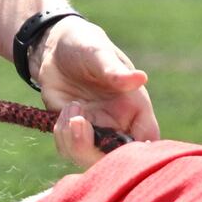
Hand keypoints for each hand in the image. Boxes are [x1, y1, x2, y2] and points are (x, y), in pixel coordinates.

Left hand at [35, 16, 159, 151]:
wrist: (54, 47)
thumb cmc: (85, 44)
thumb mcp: (99, 54)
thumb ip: (116, 71)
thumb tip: (140, 78)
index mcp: (135, 107)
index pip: (147, 140)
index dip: (138, 153)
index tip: (116, 146)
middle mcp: (118, 124)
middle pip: (115, 158)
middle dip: (93, 148)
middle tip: (78, 122)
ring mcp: (95, 130)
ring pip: (88, 157)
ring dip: (73, 139)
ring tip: (71, 107)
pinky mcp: (73, 131)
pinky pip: (68, 148)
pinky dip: (62, 134)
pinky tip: (62, 109)